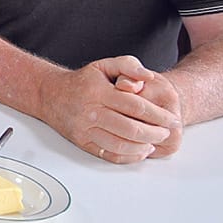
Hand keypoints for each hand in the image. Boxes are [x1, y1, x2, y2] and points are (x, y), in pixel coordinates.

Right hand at [40, 55, 179, 162]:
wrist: (50, 95)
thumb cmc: (81, 82)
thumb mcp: (103, 65)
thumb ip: (128, 65)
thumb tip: (148, 77)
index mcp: (99, 92)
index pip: (136, 106)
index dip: (158, 115)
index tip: (171, 119)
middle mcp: (91, 112)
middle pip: (131, 128)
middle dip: (155, 133)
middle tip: (165, 132)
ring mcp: (85, 129)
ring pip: (121, 145)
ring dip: (143, 146)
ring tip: (154, 142)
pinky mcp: (82, 142)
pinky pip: (109, 155)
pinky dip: (128, 157)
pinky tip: (139, 151)